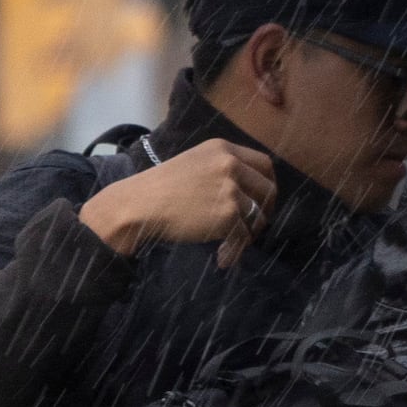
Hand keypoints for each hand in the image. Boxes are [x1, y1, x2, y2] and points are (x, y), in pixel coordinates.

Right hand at [79, 138, 278, 258]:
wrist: (137, 205)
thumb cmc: (160, 189)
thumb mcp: (195, 164)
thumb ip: (222, 169)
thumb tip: (252, 191)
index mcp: (223, 149)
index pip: (265, 164)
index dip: (267, 184)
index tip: (261, 200)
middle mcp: (230, 164)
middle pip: (269, 190)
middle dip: (265, 211)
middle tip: (253, 226)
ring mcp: (231, 188)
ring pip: (258, 216)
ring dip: (249, 234)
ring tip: (232, 243)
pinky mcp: (228, 213)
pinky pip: (244, 237)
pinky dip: (235, 251)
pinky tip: (223, 257)